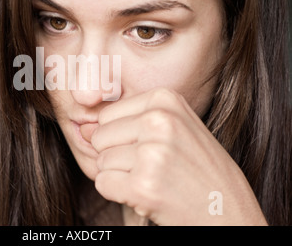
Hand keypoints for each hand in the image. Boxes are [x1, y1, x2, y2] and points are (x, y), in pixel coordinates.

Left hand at [91, 88, 267, 224]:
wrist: (228, 212)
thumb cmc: (198, 170)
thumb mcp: (173, 129)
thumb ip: (128, 123)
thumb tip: (82, 130)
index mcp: (165, 99)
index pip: (107, 115)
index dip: (120, 138)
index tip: (149, 148)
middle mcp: (159, 120)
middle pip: (100, 137)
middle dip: (116, 157)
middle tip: (150, 168)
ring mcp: (151, 152)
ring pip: (100, 161)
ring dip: (120, 176)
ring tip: (154, 180)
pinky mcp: (143, 185)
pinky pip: (103, 183)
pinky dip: (119, 193)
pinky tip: (148, 194)